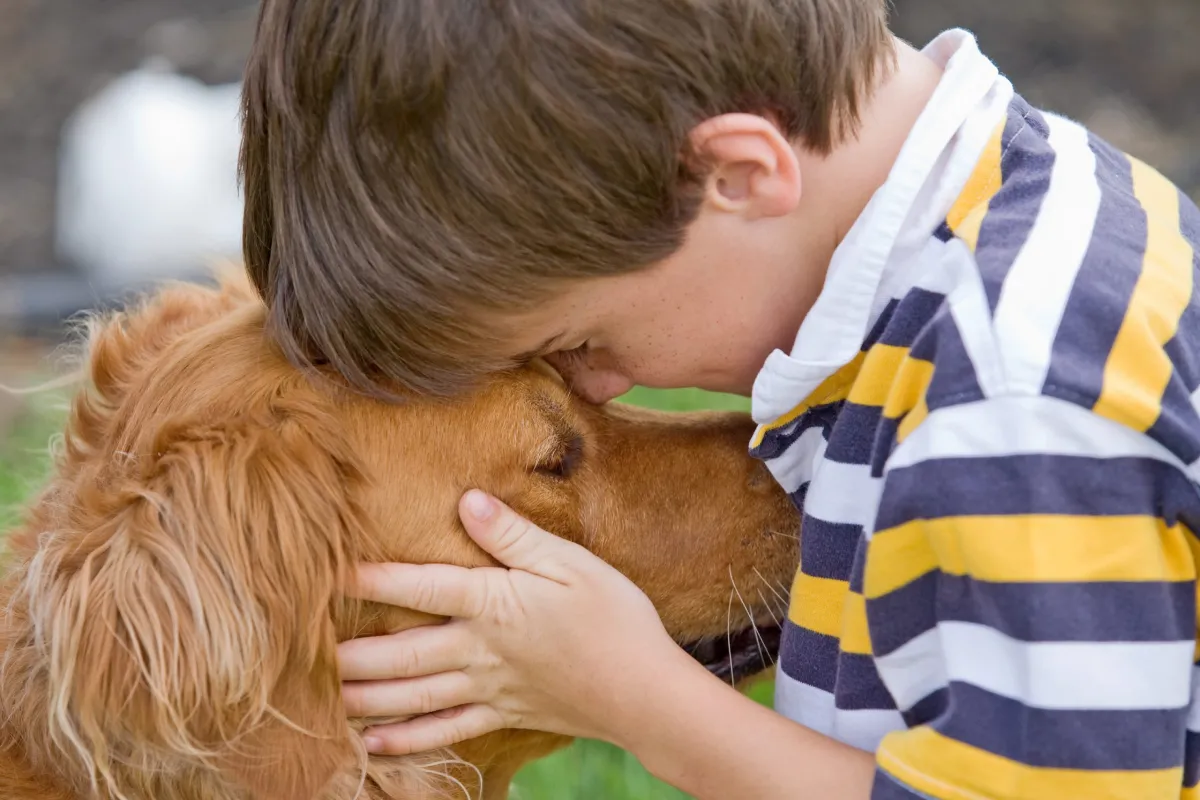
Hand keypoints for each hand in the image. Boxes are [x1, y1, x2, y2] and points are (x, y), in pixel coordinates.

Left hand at [337, 490, 688, 754]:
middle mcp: (480, 649)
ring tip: (323, 698)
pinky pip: (445, 732)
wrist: (646, 691)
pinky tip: (373, 745)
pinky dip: (406, 741)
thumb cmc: (615, 617)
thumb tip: (466, 500)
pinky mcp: (503, 714)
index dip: (371, 576)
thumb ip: (514, 535)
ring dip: (365, 698)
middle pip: (401, 652)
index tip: (326, 569)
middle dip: (350, 653)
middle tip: (302, 652)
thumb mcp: (570, 562)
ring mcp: (489, 688)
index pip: (419, 585)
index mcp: (493, 603)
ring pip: (413, 695)